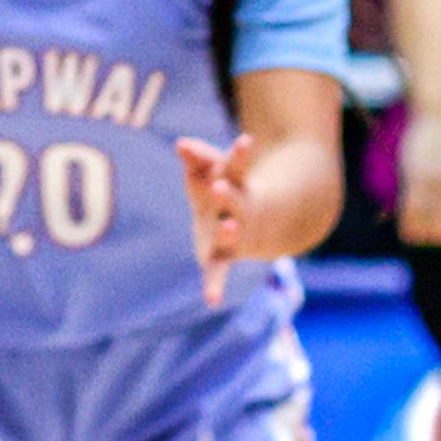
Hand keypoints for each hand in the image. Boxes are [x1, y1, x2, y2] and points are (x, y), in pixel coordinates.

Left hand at [175, 131, 257, 305]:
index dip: (240, 153)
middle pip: (235, 201)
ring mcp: (234, 234)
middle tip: (220, 186)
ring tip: (230, 227)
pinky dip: (214, 284)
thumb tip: (180, 144)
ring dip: (229, 233)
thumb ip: (198, 157)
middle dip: (228, 195)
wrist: (260, 224)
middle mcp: (238, 210)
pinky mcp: (224, 255)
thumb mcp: (214, 169)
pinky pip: (218, 271)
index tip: (246, 140)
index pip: (237, 165)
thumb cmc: (226, 189)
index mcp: (237, 183)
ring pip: (231, 234)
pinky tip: (211, 300)